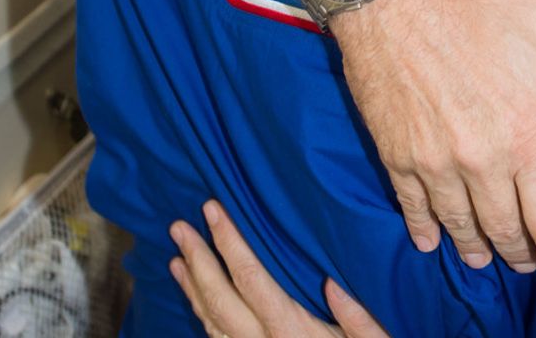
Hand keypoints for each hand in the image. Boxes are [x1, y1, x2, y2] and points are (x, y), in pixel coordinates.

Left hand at [169, 200, 389, 337]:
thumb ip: (358, 318)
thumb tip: (331, 282)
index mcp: (291, 331)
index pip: (250, 277)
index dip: (228, 241)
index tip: (213, 210)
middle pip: (219, 298)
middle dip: (198, 258)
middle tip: (178, 226)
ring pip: (210, 321)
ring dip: (191, 286)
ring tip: (178, 256)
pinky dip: (200, 313)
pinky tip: (194, 296)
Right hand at [329, 0, 535, 272]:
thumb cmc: (480, 3)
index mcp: (527, 136)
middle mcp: (482, 162)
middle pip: (506, 233)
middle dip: (522, 254)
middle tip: (527, 261)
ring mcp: (435, 163)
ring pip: (461, 227)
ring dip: (476, 249)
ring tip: (484, 259)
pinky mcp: (396, 155)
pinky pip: (414, 209)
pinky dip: (426, 231)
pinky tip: (433, 242)